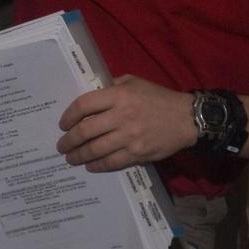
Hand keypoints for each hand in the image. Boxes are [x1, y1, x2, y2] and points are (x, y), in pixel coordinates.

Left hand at [57, 76, 195, 171]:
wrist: (186, 119)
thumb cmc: (159, 98)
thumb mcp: (135, 82)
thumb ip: (112, 86)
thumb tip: (92, 97)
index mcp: (119, 96)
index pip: (84, 105)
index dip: (68, 116)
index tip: (63, 124)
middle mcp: (121, 116)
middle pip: (85, 130)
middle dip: (69, 141)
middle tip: (61, 146)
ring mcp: (129, 137)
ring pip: (95, 149)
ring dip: (79, 156)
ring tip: (71, 158)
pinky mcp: (137, 153)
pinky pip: (111, 162)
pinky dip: (97, 165)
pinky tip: (90, 166)